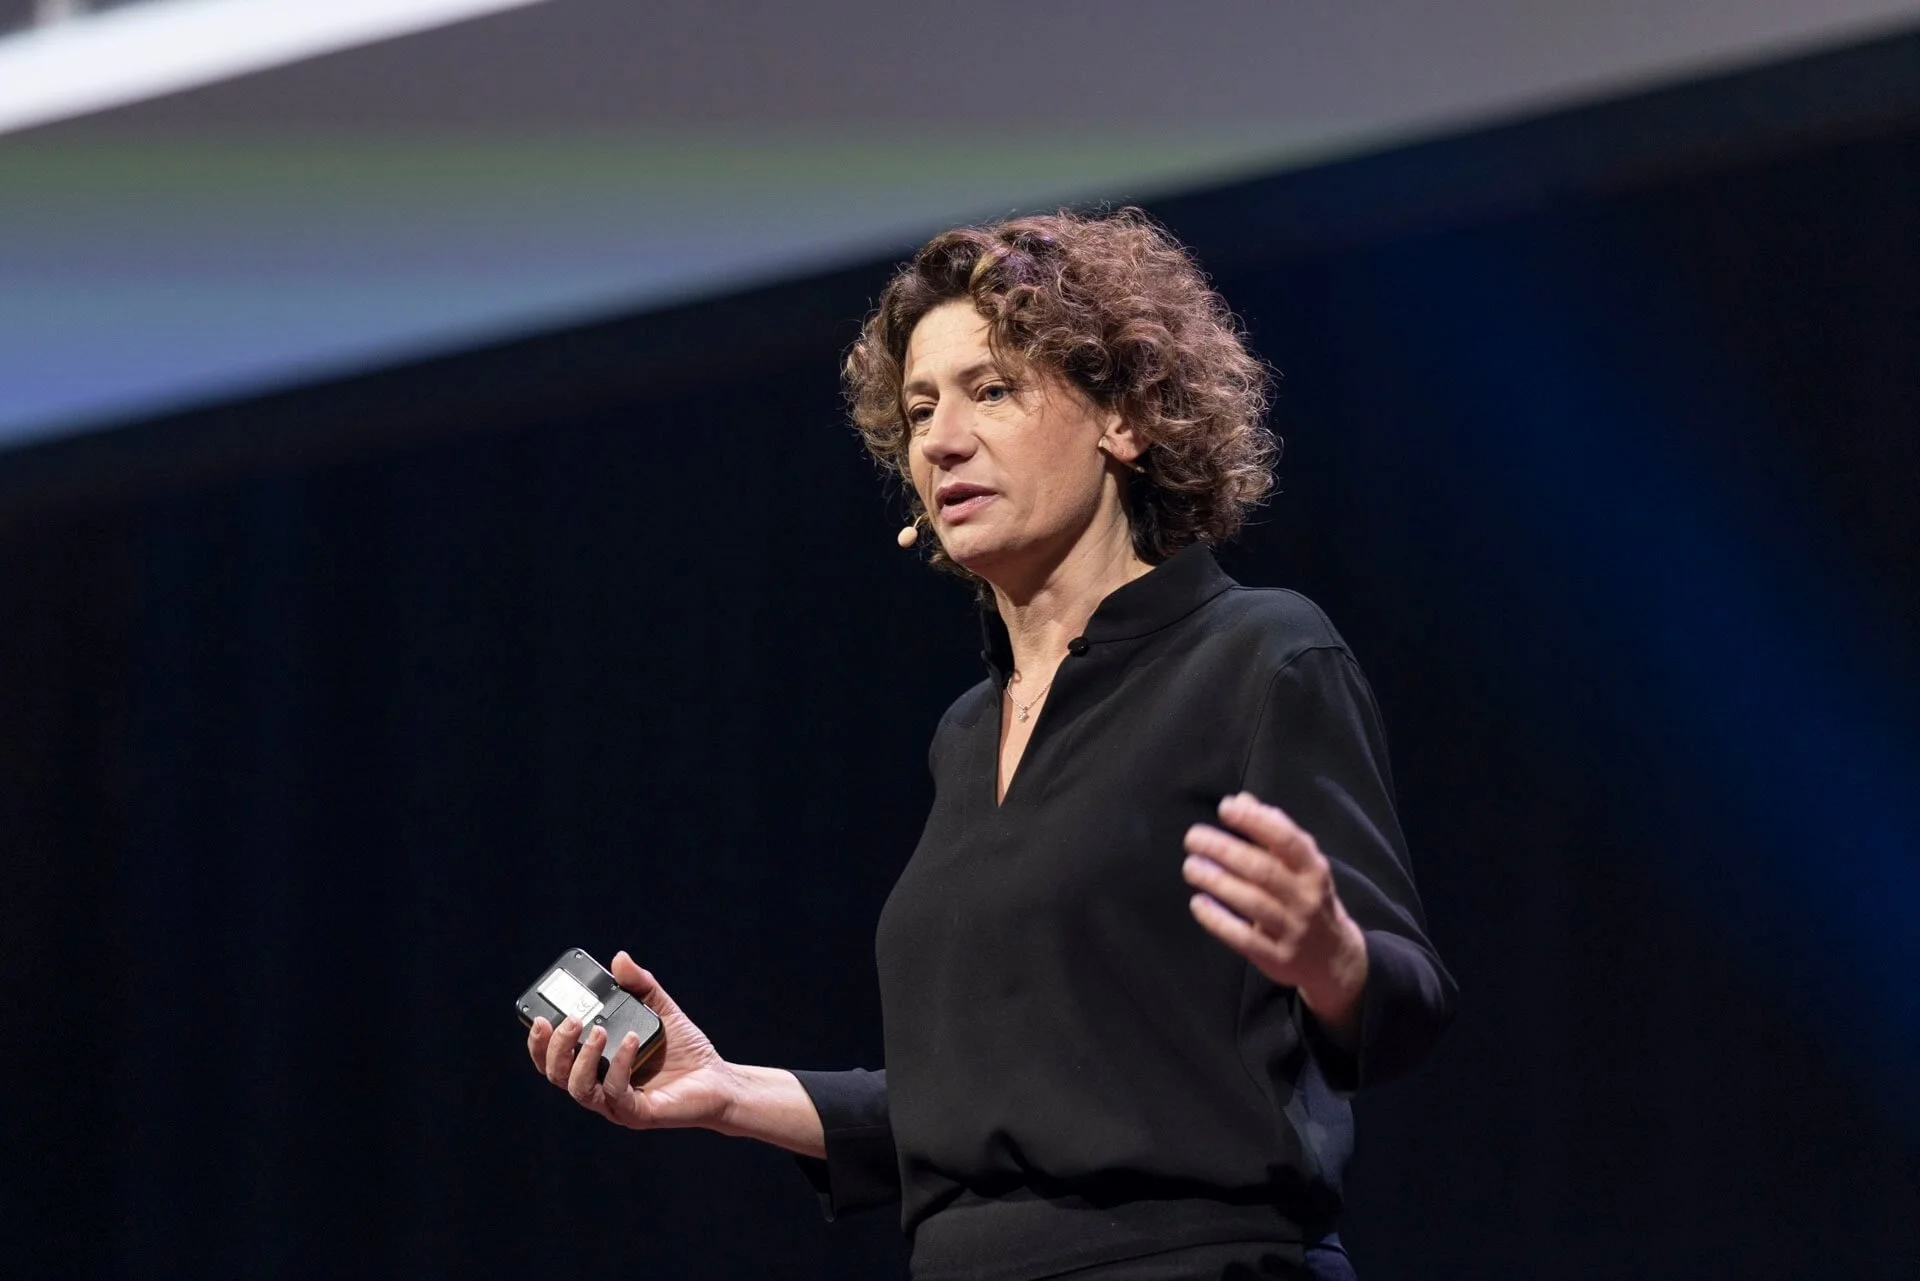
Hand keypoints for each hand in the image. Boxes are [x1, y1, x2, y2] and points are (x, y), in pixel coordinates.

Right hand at [526, 952, 740, 1130]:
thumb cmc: (685, 1049)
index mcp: (595, 1063)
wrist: (720, 1079)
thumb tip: (619, 958)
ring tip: (597, 1029)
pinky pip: (616, 1093)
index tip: (539, 1016)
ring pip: (578, 1088)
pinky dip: (618, 1063)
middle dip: (554, 1047)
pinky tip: (630, 1039)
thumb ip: (640, 985)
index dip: (538, 1042)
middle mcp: (599, 1086)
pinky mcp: (637, 1113)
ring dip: (581, 1058)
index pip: (552, 1059)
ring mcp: (616, 1103)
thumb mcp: (661, 1009)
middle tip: (570, 1020)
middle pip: (556, 1074)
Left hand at [1183, 792, 1368, 1045]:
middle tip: (1192, 838)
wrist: (1334, 958)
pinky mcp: (1277, 957)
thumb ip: (1272, 833)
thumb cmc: (1308, 899)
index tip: (1225, 808)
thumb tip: (1241, 800)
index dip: (1256, 821)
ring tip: (1191, 867)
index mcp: (1314, 869)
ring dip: (1218, 882)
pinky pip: (1244, 938)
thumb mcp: (1301, 865)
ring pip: (1253, 902)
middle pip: (1264, 870)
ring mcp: (1293, 929)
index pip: (1287, 840)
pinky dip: (1218, 920)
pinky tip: (1198, 904)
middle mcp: (1306, 898)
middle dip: (1225, 850)